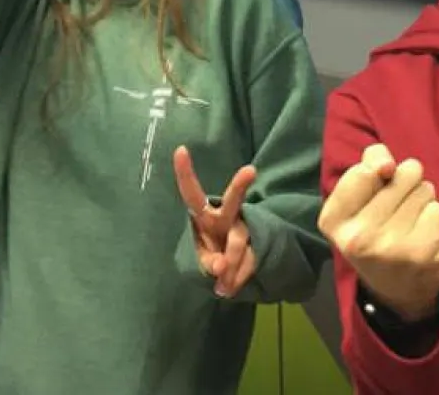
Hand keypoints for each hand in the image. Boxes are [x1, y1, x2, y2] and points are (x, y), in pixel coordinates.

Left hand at [173, 146, 257, 297]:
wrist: (238, 268)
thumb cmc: (212, 255)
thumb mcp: (203, 261)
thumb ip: (208, 263)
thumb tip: (220, 267)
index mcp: (204, 215)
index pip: (191, 192)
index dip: (185, 172)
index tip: (180, 149)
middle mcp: (226, 215)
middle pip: (233, 200)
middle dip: (239, 185)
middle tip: (250, 170)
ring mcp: (244, 228)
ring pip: (237, 243)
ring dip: (229, 267)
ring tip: (221, 288)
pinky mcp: (258, 243)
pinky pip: (249, 260)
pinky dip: (236, 277)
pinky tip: (228, 287)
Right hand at [318, 144, 438, 321]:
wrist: (397, 293)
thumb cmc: (375, 234)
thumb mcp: (357, 203)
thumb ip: (367, 166)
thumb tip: (387, 163)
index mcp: (333, 221)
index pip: (363, 170)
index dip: (378, 171)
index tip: (378, 187)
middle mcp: (358, 236)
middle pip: (399, 175)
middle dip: (405, 184)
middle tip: (397, 209)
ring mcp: (391, 246)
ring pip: (422, 189)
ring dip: (421, 199)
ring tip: (409, 221)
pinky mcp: (422, 252)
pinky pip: (437, 209)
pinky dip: (433, 217)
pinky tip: (422, 234)